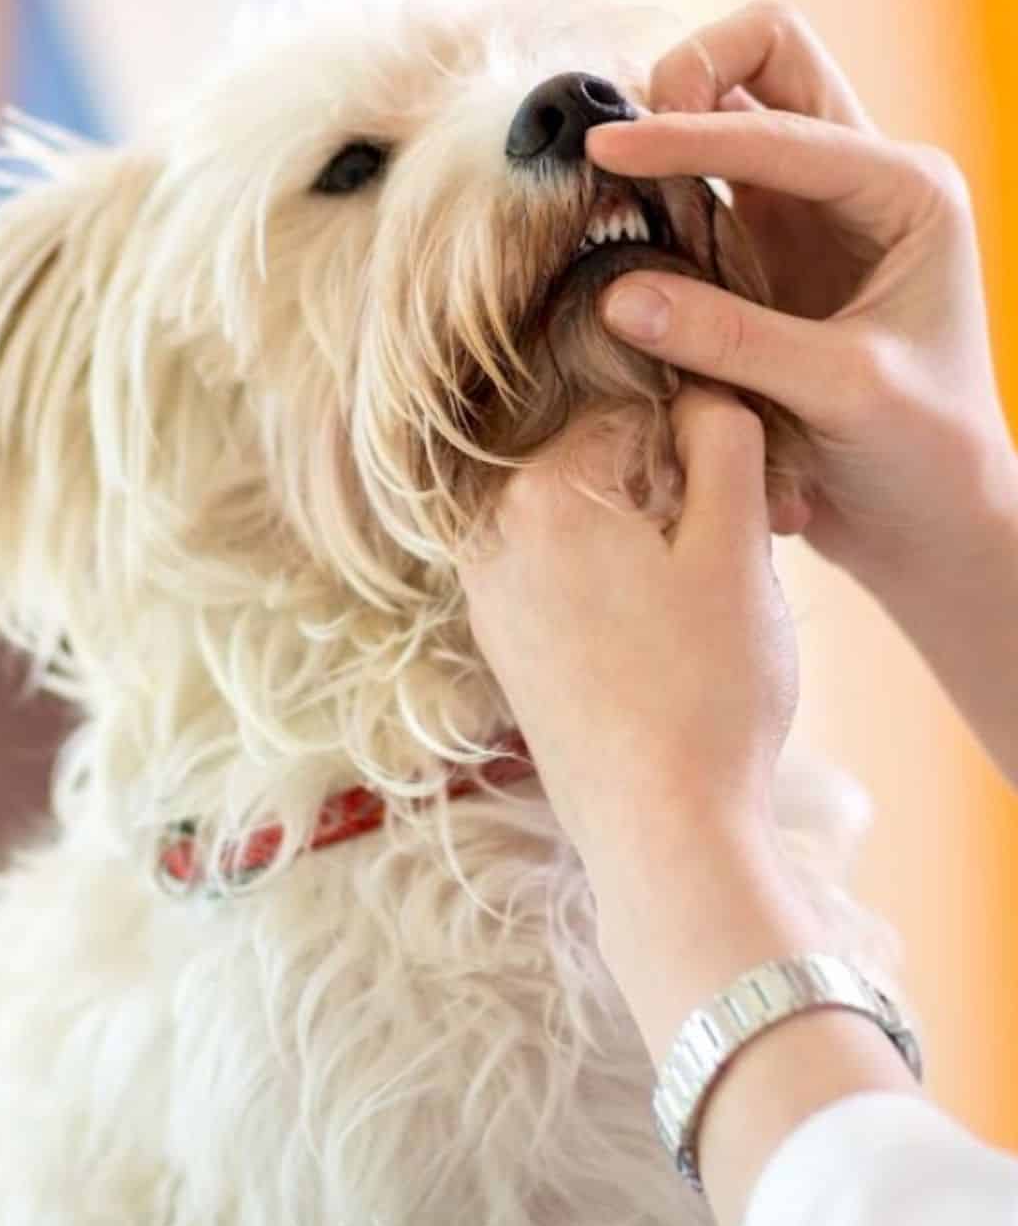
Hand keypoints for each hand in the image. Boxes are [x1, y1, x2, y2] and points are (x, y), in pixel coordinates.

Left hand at [458, 383, 917, 1225]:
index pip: (635, 415)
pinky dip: (607, 591)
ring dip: (639, 548)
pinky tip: (650, 647)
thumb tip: (699, 392)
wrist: (660, 833)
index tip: (733, 517)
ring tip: (687, 617)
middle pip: (600, 469)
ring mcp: (487, 595)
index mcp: (543, 491)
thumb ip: (722, 444)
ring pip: (581, 526)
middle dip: (665, 501)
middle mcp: (492, 534)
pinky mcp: (501, 647)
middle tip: (716, 571)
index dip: (700, 456)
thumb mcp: (739, 549)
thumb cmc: (708, 691)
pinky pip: (558, 579)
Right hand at [587, 1, 1017, 594]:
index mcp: (903, 190)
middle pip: (766, 55)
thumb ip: (733, 339)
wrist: (931, 520)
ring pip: (728, 108)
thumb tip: (615, 292)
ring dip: (668, 130)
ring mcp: (805, 213)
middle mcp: (857, 182)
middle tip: (627, 146)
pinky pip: (698, 189)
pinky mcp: (761, 256)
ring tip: (609, 184)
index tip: (607, 150)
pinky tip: (622, 230)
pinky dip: (656, 192)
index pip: (780, 125)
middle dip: (692, 75)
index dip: (688, 134)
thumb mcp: (840, 392)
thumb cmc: (921, 454)